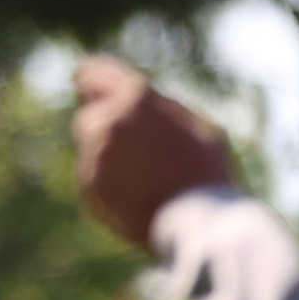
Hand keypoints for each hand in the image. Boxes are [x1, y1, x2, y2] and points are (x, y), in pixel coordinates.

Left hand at [70, 58, 238, 251]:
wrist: (201, 226)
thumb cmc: (208, 175)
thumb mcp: (201, 130)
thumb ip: (164, 111)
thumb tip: (142, 105)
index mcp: (136, 98)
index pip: (93, 74)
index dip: (96, 85)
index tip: (96, 94)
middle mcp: (108, 121)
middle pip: (92, 116)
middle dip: (109, 130)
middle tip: (141, 153)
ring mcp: (95, 155)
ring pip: (94, 151)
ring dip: (112, 162)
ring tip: (150, 184)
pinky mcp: (90, 186)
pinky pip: (95, 181)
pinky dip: (112, 189)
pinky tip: (142, 202)